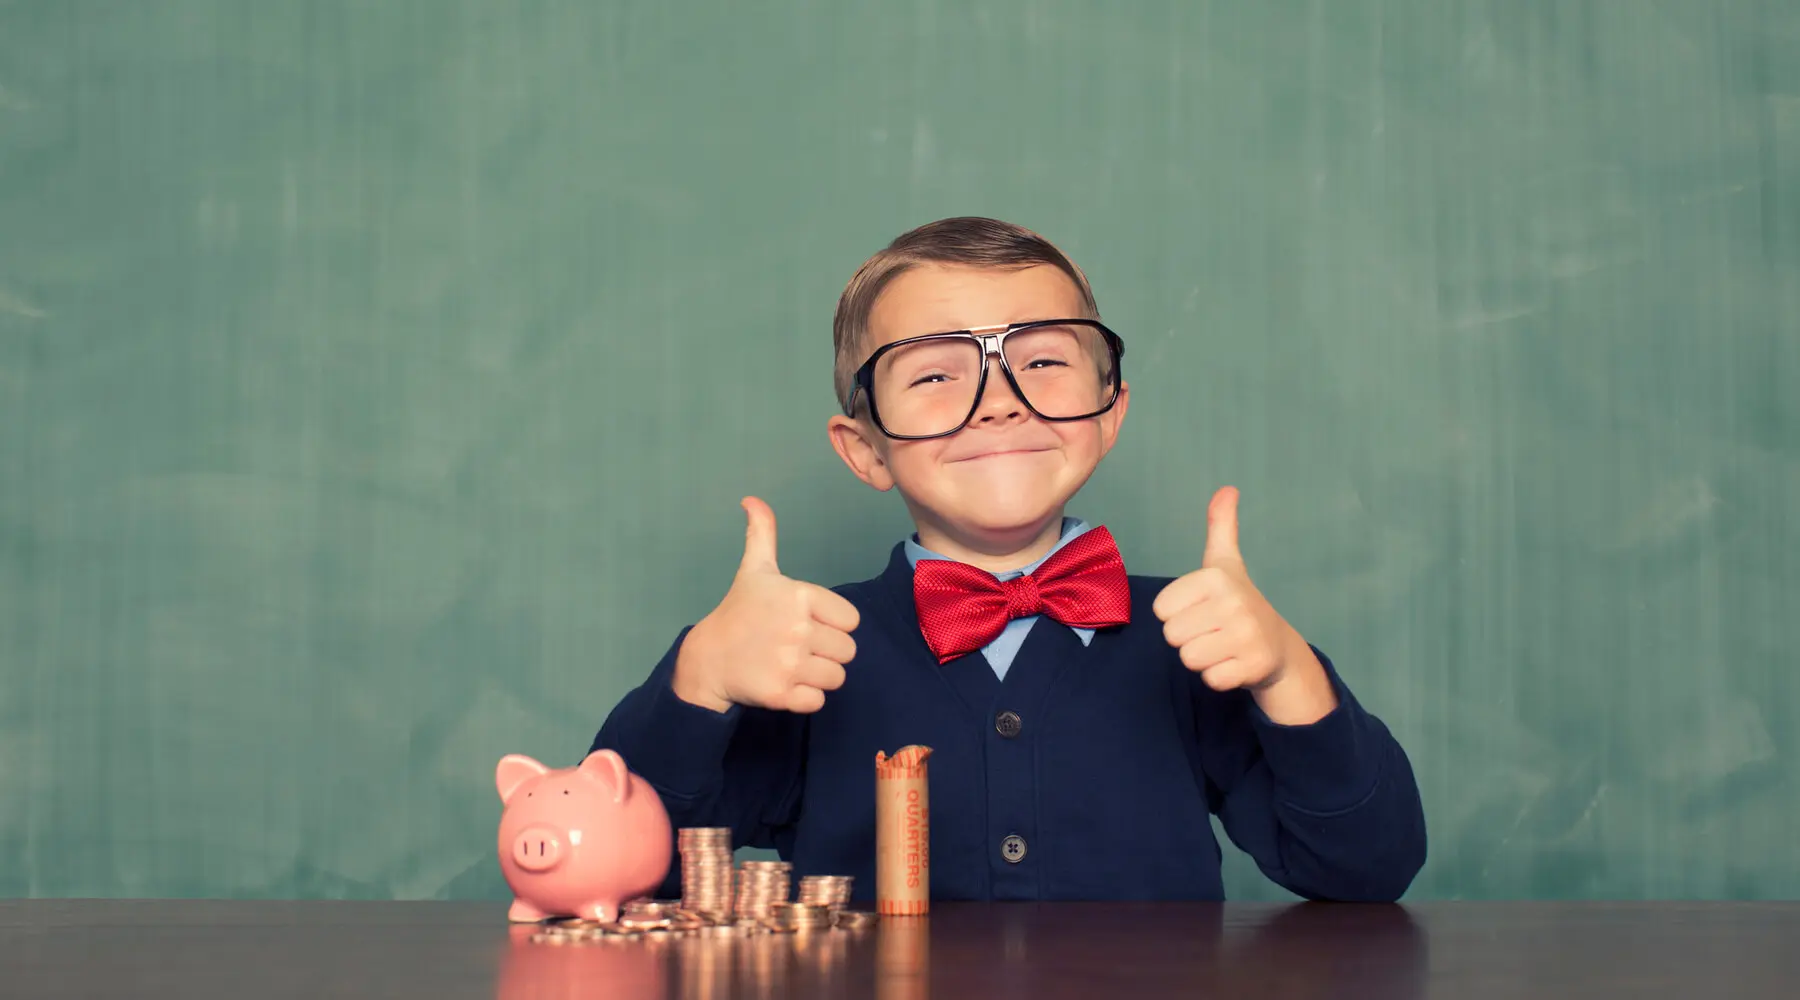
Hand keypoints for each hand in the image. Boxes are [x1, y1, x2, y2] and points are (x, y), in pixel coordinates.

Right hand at [671, 497, 860, 713]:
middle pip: (848, 651)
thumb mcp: (754, 570)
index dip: (833, 624)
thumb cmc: (739, 612)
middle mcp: (797, 628)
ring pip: (837, 677)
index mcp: (800, 596)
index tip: (807, 623)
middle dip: (827, 652)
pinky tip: (785, 684)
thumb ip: (763, 533)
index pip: (851, 620)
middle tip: (799, 647)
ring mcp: (790, 663)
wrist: (707, 658)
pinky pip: (819, 701)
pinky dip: (806, 698)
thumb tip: (752, 499)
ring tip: (793, 665)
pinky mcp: (782, 694)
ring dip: (818, 676)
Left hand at [1152, 487, 1335, 723]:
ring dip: (1202, 658)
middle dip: (1188, 638)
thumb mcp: (1226, 563)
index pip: (1161, 609)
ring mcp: (1246, 636)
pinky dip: (1218, 677)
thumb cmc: (1238, 602)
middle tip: (1213, 630)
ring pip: (1188, 658)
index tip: (1202, 609)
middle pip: (1172, 636)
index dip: (1177, 613)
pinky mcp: (1253, 666)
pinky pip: (1210, 680)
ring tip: (1223, 645)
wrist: (1278, 646)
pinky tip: (1234, 663)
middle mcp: (1234, 603)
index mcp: (1217, 577)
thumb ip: (1221, 527)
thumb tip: (1227, 489)